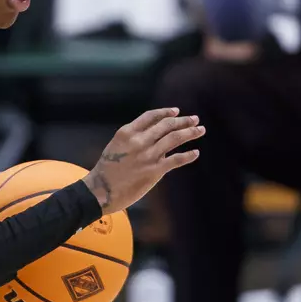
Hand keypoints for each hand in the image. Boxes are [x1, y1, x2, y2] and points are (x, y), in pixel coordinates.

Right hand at [84, 108, 203, 212]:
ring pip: (175, 138)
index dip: (166, 112)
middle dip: (183, 120)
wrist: (100, 190)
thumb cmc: (106, 170)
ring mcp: (148, 155)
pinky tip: (196, 152)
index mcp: (127, 132)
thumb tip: (151, 135)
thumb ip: (132, 138)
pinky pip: (177, 159)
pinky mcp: (155, 170)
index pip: (151, 116)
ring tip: (200, 130)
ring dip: (191, 132)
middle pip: (167, 125)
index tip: (176, 111)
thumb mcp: (115, 146)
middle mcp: (139, 141)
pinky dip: (188, 155)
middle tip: (195, 119)